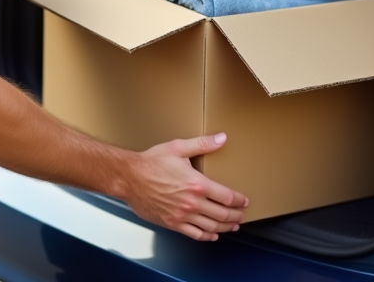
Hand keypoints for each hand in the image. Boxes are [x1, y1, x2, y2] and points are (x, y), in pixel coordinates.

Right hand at [122, 133, 249, 240]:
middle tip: (241, 215)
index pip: (226, 197)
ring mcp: (182, 215)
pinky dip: (207, 236)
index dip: (239, 201)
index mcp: (197, 184)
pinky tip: (212, 234)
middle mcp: (192, 203)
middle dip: (236, 215)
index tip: (244, 201)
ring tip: (233, 225)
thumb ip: (202, 144)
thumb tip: (222, 138)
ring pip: (211, 226)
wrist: (129, 178)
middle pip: (222, 214)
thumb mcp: (178, 148)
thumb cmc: (151, 163)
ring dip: (225, 227)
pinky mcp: (172, 223)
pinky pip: (194, 234)